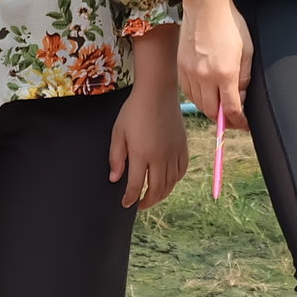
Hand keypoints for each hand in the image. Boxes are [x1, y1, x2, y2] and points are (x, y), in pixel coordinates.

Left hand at [109, 79, 191, 208]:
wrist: (157, 91)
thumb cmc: (134, 110)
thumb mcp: (118, 132)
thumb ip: (116, 157)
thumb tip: (115, 179)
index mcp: (141, 154)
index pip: (135, 186)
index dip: (130, 198)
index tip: (126, 204)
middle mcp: (160, 157)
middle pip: (156, 189)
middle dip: (147, 202)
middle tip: (140, 205)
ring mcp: (173, 152)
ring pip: (170, 183)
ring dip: (161, 194)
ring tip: (153, 196)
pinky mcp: (182, 146)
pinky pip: (181, 171)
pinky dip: (175, 181)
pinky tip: (168, 181)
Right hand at [178, 0, 252, 132]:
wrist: (205, 6)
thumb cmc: (229, 23)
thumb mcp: (247, 50)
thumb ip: (244, 77)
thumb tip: (241, 96)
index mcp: (225, 73)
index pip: (231, 109)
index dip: (239, 122)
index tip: (243, 124)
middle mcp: (205, 76)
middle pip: (212, 111)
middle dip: (224, 119)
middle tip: (232, 119)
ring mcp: (190, 72)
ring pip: (199, 103)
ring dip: (210, 109)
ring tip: (220, 106)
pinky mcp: (181, 66)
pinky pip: (188, 92)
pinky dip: (197, 97)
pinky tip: (206, 93)